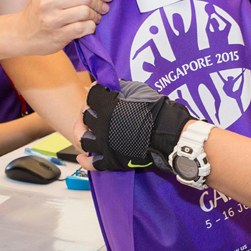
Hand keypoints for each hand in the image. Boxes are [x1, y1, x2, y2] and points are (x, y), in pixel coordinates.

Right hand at [12, 0, 112, 55]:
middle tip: (103, 8)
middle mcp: (50, 1)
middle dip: (99, 3)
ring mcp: (53, 19)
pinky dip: (90, 28)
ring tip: (95, 19)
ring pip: (86, 12)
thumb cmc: (40, 13)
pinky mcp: (57, 35)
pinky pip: (83, 28)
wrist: (21, 34)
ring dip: (96, 16)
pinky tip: (88, 27)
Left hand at [78, 81, 195, 172]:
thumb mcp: (138, 90)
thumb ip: (119, 87)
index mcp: (107, 107)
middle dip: (88, 109)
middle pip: (84, 116)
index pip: (91, 95)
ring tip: (86, 130)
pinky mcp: (111, 160)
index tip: (99, 91)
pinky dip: (85, 161)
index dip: (95, 91)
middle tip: (95, 109)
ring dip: (82, 132)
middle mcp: (102, 126)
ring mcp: (105, 144)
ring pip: (82, 139)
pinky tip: (81, 157)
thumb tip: (107, 86)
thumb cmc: (157, 111)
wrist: (169, 134)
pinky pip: (92, 164)